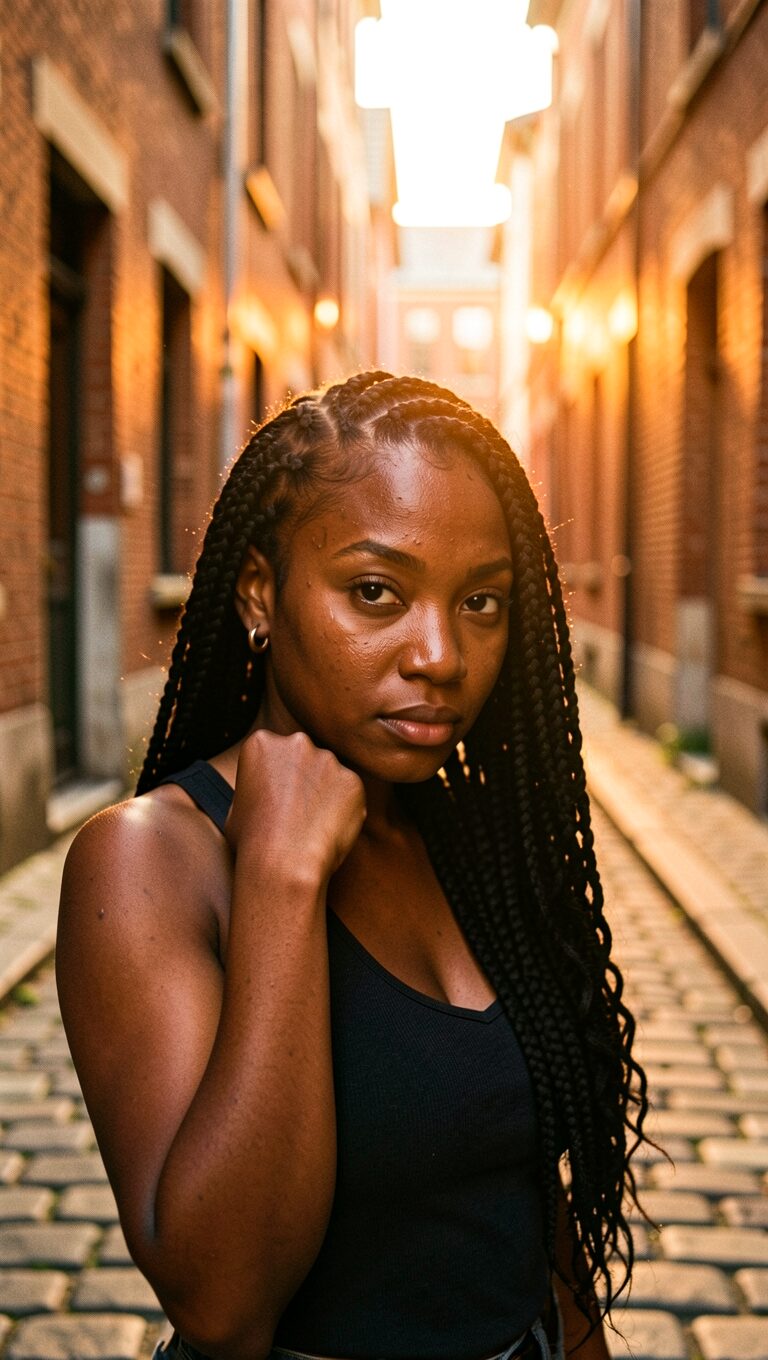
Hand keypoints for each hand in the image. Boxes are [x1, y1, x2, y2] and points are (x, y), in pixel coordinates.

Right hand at [225, 729, 365, 881]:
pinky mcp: (352, 781)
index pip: (271, 753)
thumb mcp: (235, 808)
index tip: (275, 798)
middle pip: (302, 758)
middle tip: (296, 812)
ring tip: (312, 826)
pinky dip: (343, 811)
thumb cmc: (253, 842)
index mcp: (261, 744)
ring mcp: (328, 760)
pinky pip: (349, 794)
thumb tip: (264, 797)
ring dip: (324, 794)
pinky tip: (329, 830)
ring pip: (328, 775)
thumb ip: (255, 790)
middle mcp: (296, 743)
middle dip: (302, 780)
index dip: (274, 779)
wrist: (284, 863)